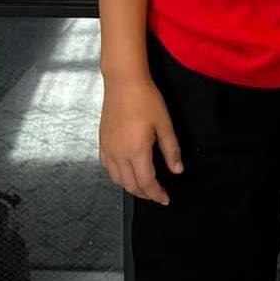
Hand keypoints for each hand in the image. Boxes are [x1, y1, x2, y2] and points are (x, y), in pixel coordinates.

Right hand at [99, 73, 182, 204]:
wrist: (123, 82)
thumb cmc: (146, 100)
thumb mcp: (164, 124)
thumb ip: (171, 150)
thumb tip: (177, 170)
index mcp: (136, 151)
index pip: (146, 182)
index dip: (156, 194)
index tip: (165, 199)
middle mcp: (118, 154)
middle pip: (130, 185)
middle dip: (145, 194)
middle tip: (157, 195)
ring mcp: (107, 148)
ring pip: (116, 179)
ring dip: (130, 187)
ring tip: (143, 187)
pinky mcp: (102, 142)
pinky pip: (107, 167)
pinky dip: (117, 176)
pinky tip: (125, 173)